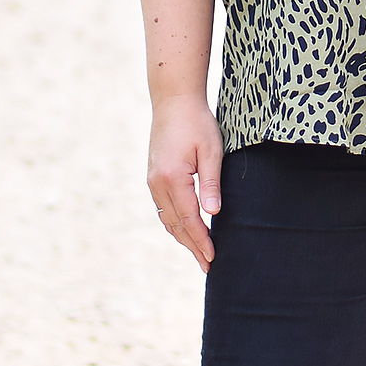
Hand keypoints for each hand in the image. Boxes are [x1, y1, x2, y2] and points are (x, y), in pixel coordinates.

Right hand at [147, 94, 222, 270]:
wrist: (173, 101)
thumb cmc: (197, 123)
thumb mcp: (211, 151)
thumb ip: (211, 184)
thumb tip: (213, 214)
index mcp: (173, 179)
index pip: (190, 219)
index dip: (201, 240)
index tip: (212, 257)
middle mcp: (158, 184)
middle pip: (176, 225)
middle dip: (192, 246)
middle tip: (208, 264)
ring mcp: (152, 180)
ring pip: (166, 218)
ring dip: (182, 237)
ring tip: (198, 252)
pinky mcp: (153, 176)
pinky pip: (162, 208)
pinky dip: (174, 222)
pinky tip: (184, 228)